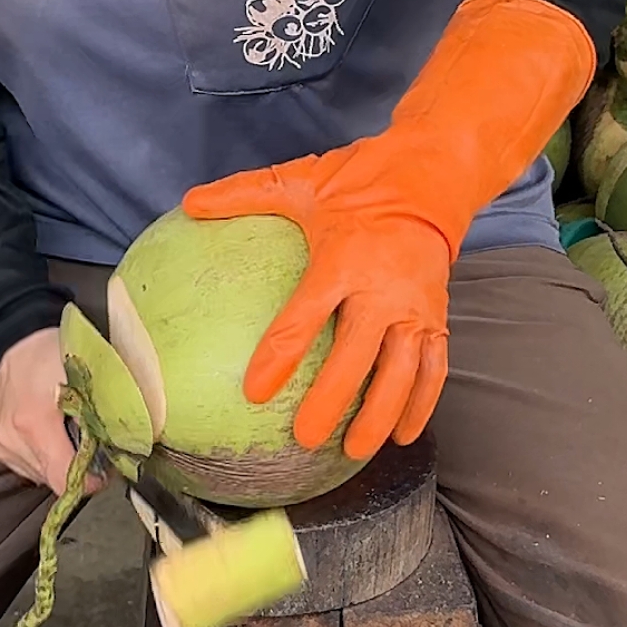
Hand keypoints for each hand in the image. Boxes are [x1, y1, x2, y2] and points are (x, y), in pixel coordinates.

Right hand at [0, 327, 108, 496]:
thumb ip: (104, 409)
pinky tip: (47, 432)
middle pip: (53, 479)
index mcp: (34, 421)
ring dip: (57, 461)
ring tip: (66, 432)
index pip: (63, 479)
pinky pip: (25, 466)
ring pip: (39, 475)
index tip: (105, 469)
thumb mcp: (87, 372)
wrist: (9, 339)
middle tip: (91, 443)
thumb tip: (124, 445)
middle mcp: (10, 438)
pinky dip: (41, 455)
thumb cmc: (52, 352)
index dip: (89, 480)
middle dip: (76, 467)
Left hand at [183, 143, 452, 462]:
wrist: (432, 176)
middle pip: (356, 357)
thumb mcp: (301, 180)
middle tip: (305, 437)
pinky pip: (433, 369)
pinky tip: (402, 434)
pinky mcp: (438, 318)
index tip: (254, 391)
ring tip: (354, 451)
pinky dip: (420, 405)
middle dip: (332, 401)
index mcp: (343, 258)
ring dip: (379, 415)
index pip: (306, 316)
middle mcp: (383, 289)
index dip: (280, 356)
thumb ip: (243, 194)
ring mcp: (414, 308)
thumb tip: (188, 203)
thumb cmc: (360, 180)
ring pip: (400, 373)